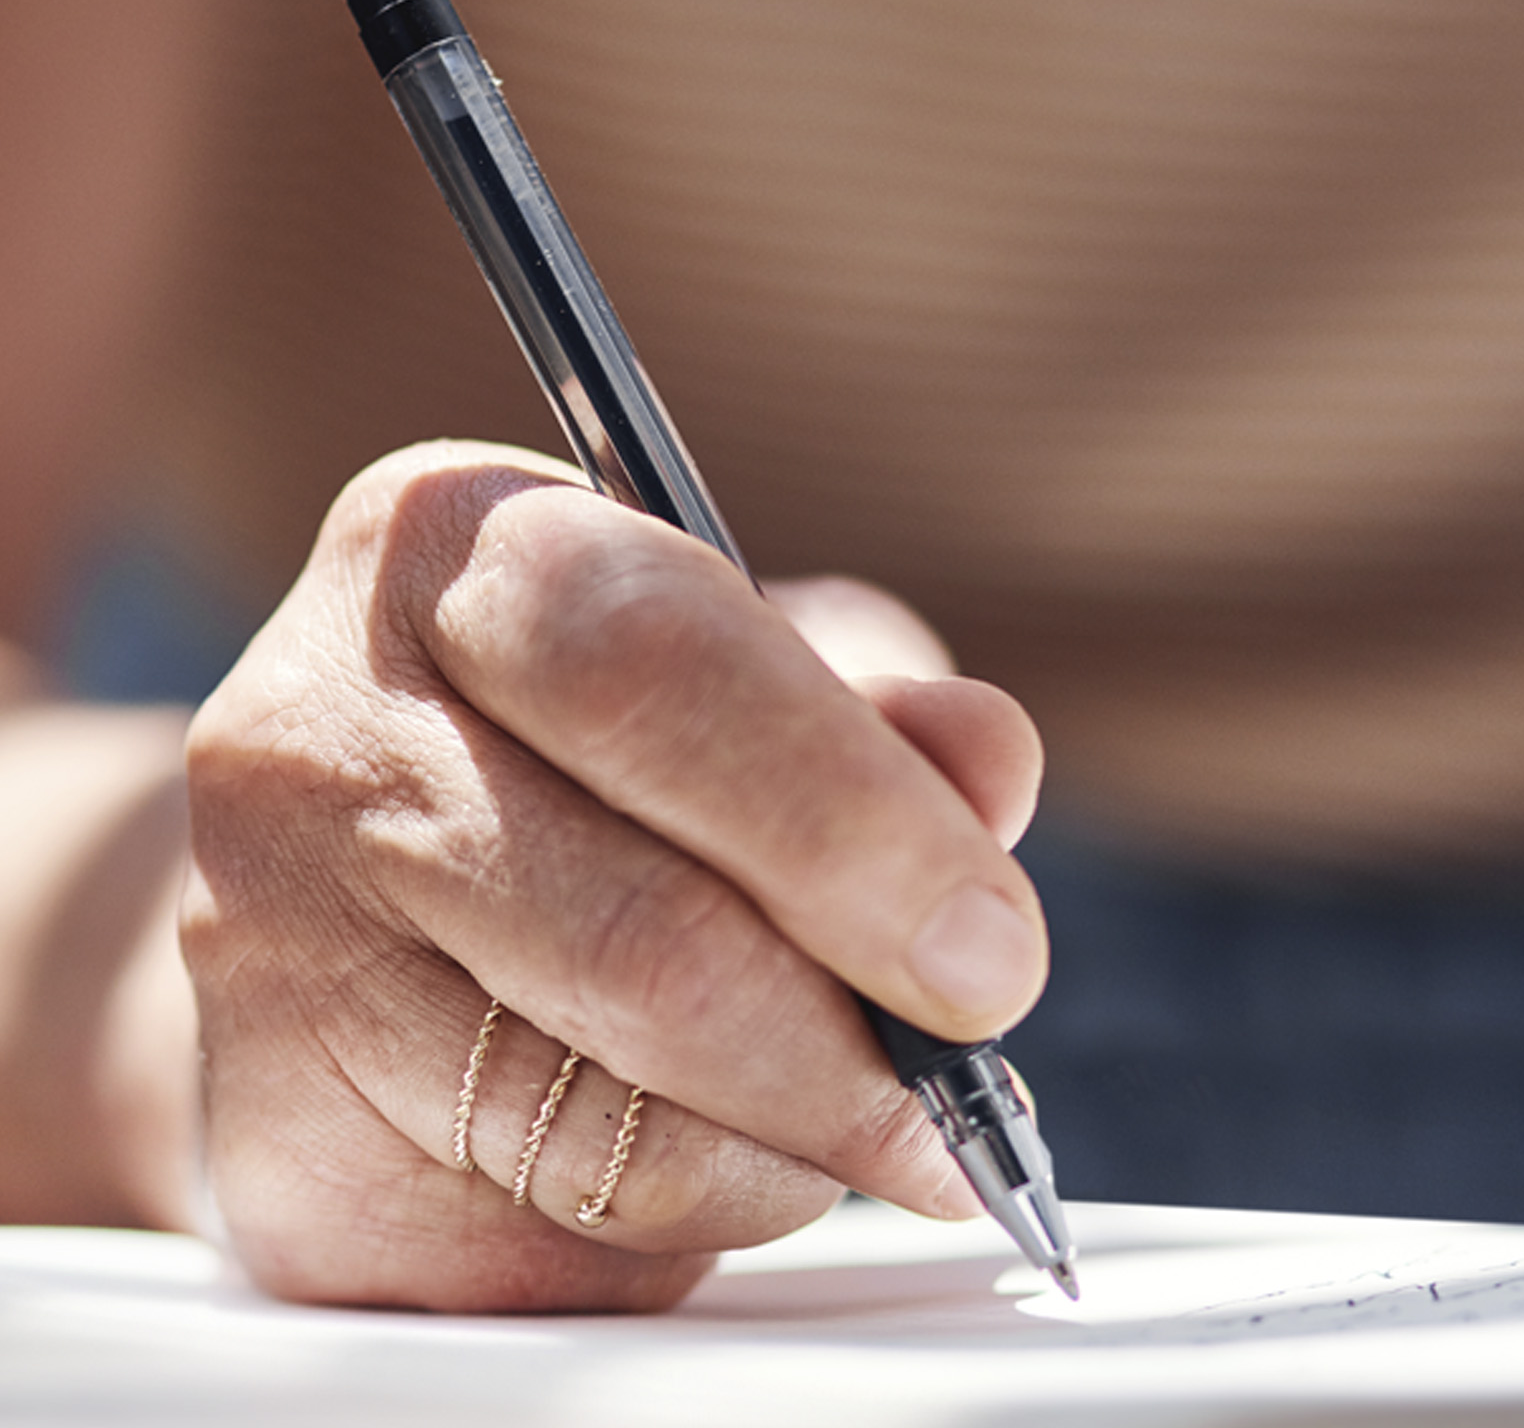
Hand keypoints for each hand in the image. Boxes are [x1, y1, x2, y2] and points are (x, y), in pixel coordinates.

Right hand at [182, 441, 1046, 1311]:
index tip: (991, 955)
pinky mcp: (286, 1152)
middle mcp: (320, 736)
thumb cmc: (593, 764)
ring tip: (824, 1105)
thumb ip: (879, 714)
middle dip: (853, 1052)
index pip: (657, 668)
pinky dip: (689, 1220)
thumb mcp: (753, 671)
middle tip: (960, 1102)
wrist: (352, 908)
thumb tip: (987, 766)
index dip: (856, 826)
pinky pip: (562, 1243)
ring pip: (614, 1128)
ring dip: (788, 1151)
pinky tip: (686, 1144)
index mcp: (455, 548)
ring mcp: (264, 956)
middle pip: (644, 940)